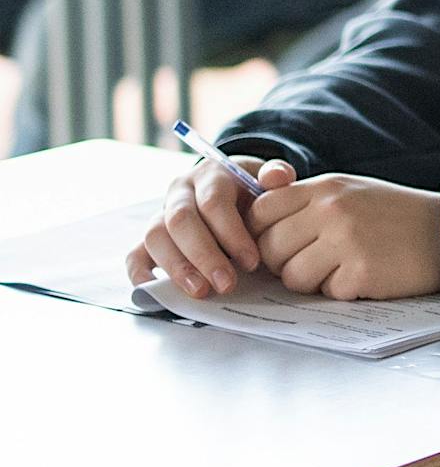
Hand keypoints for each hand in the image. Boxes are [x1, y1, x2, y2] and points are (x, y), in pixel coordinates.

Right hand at [128, 156, 297, 296]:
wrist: (233, 188)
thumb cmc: (251, 190)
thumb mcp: (267, 177)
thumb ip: (276, 176)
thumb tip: (278, 177)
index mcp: (211, 175)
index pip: (214, 202)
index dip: (231, 233)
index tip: (252, 262)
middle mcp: (181, 192)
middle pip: (181, 221)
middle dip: (204, 256)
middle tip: (226, 285)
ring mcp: (161, 214)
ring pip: (156, 237)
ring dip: (176, 267)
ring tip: (201, 292)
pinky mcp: (151, 239)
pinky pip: (134, 253)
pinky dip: (139, 272)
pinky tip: (153, 289)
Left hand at [248, 174, 439, 299]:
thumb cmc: (395, 215)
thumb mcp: (351, 191)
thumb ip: (307, 202)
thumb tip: (254, 225)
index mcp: (325, 187)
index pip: (260, 211)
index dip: (261, 234)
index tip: (280, 244)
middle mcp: (331, 209)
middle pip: (270, 248)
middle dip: (284, 263)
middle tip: (314, 262)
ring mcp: (345, 240)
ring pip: (292, 276)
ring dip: (311, 281)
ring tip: (341, 269)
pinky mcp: (361, 272)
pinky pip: (325, 292)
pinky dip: (341, 291)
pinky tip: (365, 276)